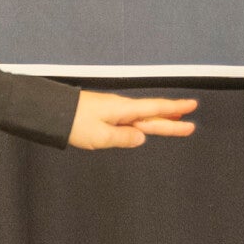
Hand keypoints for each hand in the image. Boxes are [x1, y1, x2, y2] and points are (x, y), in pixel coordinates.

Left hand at [68, 90, 197, 148]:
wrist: (51, 113)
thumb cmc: (74, 123)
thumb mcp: (100, 136)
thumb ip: (123, 138)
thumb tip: (141, 138)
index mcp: (124, 111)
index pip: (155, 110)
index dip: (174, 109)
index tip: (192, 106)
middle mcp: (121, 108)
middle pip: (151, 116)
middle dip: (171, 121)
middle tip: (191, 126)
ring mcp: (112, 111)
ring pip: (141, 117)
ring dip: (159, 120)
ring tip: (176, 121)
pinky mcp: (103, 115)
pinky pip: (129, 119)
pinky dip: (142, 122)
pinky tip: (144, 125)